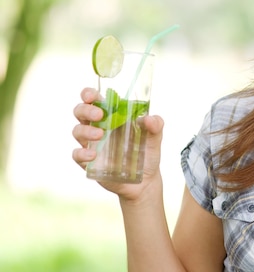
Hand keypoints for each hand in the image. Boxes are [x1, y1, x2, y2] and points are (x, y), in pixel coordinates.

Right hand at [72, 87, 164, 201]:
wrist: (145, 180)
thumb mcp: (155, 137)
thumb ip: (156, 125)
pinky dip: (81, 153)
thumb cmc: (147, 152)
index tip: (92, 95)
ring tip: (100, 135)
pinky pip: (77, 155)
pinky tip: (93, 155)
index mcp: (112, 116)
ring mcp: (91, 144)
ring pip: (77, 131)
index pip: (94, 100)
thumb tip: (149, 119)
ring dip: (86, 130)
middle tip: (100, 115)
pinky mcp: (89, 162)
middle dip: (86, 110)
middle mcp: (98, 127)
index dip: (88, 94)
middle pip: (80, 112)